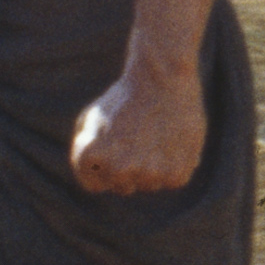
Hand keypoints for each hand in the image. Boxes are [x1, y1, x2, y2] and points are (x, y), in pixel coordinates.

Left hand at [73, 57, 206, 193]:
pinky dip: (174, 166)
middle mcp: (119, 170)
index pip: (93, 184)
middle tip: (137, 138)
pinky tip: (172, 142)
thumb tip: (99, 178)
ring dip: (151, 168)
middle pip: (122, 186)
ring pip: (148, 184)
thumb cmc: (125, 97)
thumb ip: (88, 152)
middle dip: (127, 168)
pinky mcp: (176, 174)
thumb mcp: (92, 120)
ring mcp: (149, 175)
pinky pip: (171, 180)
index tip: (114, 146)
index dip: (103, 166)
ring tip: (156, 137)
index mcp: (93, 158)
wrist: (163, 78)